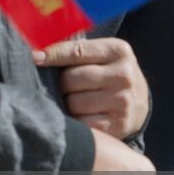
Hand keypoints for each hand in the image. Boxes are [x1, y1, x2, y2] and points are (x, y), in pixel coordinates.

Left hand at [35, 36, 149, 138]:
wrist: (138, 103)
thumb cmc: (108, 73)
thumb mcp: (101, 55)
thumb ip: (74, 49)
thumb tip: (37, 51)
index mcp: (118, 50)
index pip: (76, 51)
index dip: (52, 54)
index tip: (34, 57)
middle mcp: (123, 75)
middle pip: (71, 79)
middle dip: (62, 84)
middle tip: (67, 86)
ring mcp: (123, 101)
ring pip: (74, 103)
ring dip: (67, 103)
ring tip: (75, 100)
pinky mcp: (118, 125)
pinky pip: (82, 123)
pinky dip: (76, 121)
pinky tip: (81, 115)